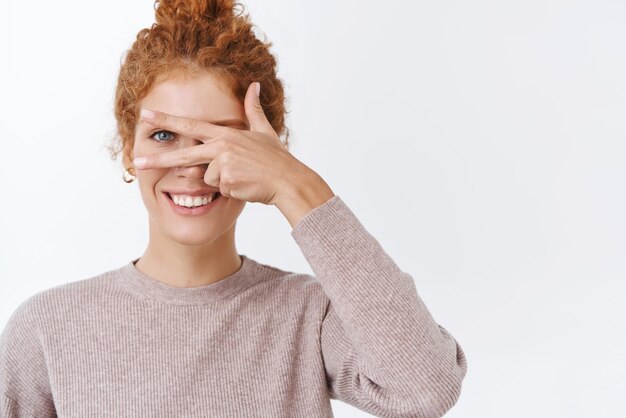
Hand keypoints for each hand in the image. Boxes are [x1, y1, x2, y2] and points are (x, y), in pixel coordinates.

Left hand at [133, 81, 310, 205]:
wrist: (288, 181)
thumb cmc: (277, 159)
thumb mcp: (264, 131)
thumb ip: (253, 109)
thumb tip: (255, 85)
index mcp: (226, 134)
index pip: (190, 124)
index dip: (167, 120)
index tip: (146, 115)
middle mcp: (221, 147)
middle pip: (183, 155)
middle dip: (158, 159)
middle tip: (136, 161)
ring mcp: (223, 165)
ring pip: (207, 179)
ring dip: (221, 182)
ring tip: (242, 178)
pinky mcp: (227, 182)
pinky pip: (219, 190)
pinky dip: (230, 191)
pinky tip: (245, 186)